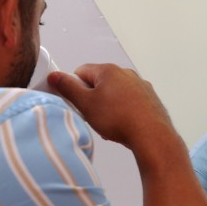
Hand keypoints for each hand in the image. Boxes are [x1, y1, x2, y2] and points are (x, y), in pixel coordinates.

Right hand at [46, 64, 172, 148]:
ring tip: (109, 124)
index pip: (81, 71)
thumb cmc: (118, 118)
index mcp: (109, 70)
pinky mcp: (150, 100)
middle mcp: (126, 74)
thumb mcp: (85, 103)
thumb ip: (68, 88)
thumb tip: (54, 76)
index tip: (75, 102)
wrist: (151, 135)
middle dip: (92, 98)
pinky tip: (124, 126)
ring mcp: (141, 86)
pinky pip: (130, 103)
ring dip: (108, 107)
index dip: (74, 87)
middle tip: (92, 116)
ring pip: (115, 94)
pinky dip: (124, 112)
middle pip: (100, 83)